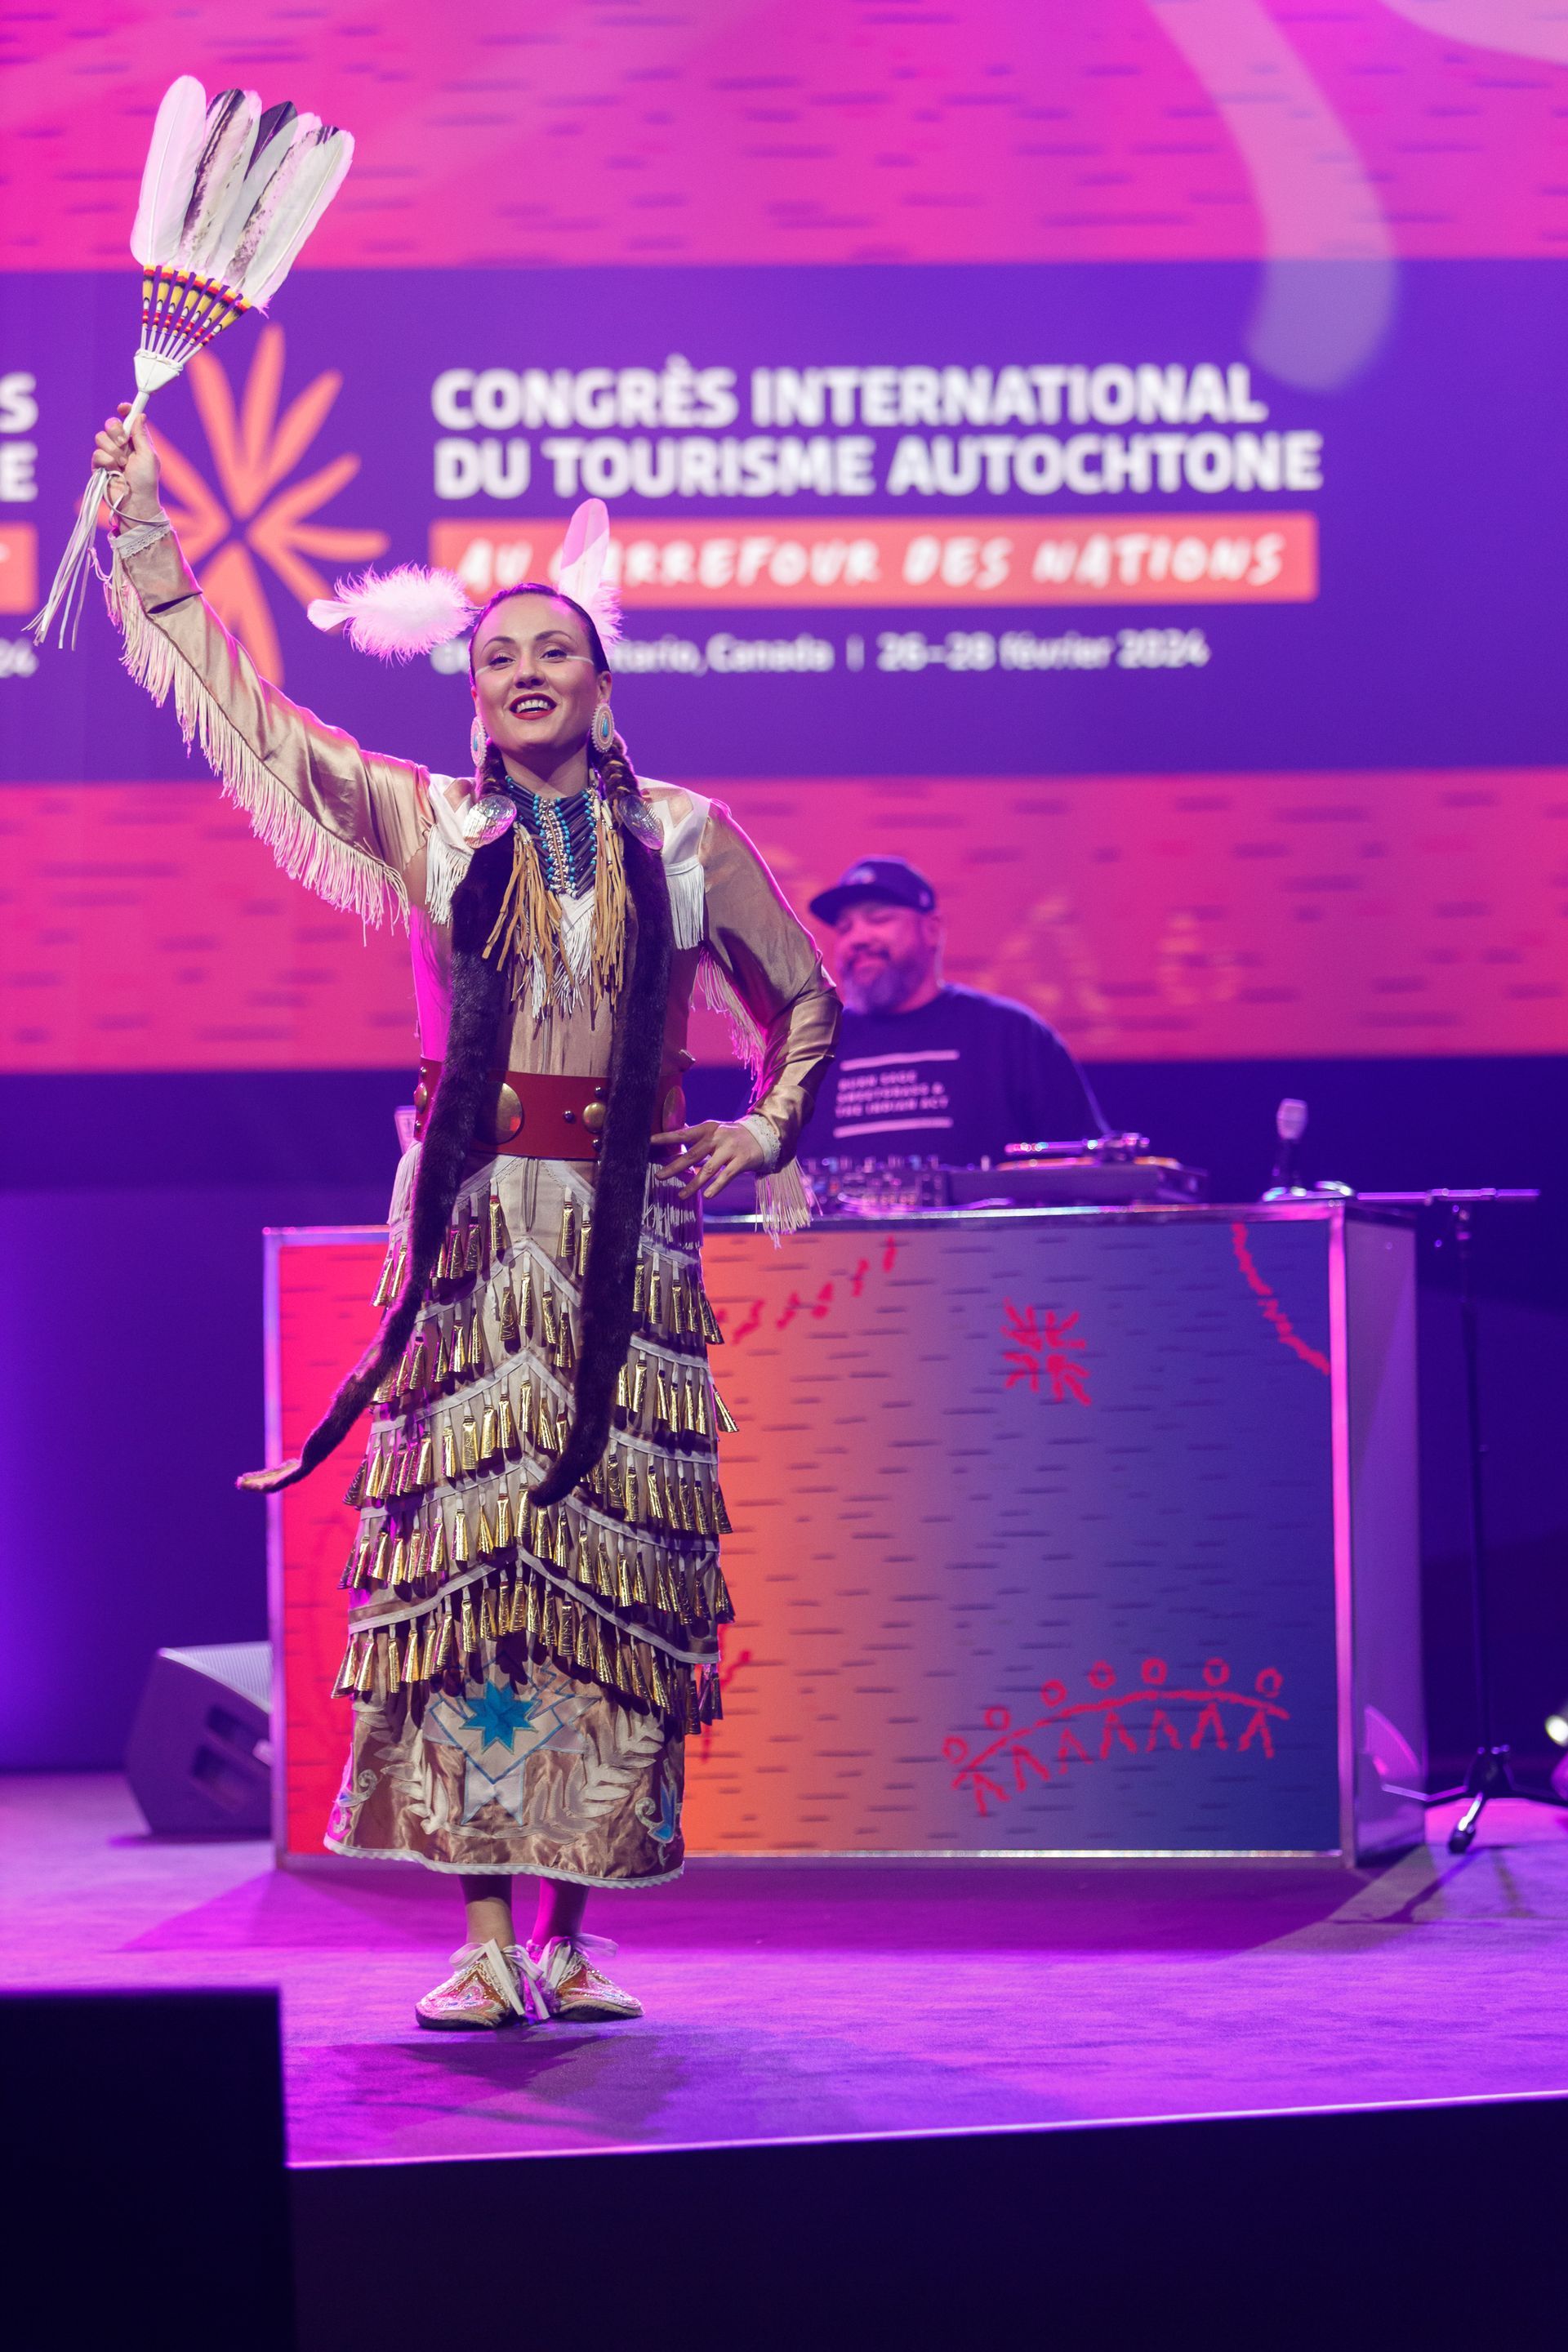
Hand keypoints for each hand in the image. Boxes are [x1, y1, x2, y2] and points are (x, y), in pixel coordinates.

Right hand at [92, 403, 160, 520]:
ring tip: (122, 464)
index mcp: (135, 441)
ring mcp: (109, 455)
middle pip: (110, 424)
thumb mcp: (148, 455)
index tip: (123, 408)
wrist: (134, 501)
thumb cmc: (146, 481)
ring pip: (101, 437)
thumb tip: (140, 415)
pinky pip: (97, 453)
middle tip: (123, 443)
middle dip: (116, 431)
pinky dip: (106, 461)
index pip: (127, 420)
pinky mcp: (99, 465)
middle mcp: (121, 446)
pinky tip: (114, 471)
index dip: (125, 412)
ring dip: (113, 450)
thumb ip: (141, 435)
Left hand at [652, 1119, 765, 1200]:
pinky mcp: (742, 1161)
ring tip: (681, 1196)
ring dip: (694, 1184)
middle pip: (693, 1154)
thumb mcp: (714, 1129)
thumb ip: (695, 1133)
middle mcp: (718, 1137)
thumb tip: (674, 1132)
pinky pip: (727, 1176)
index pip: (684, 1133)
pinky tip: (707, 1196)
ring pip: (709, 1169)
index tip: (649, 1142)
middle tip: (659, 1176)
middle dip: (675, 1166)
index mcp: (708, 1128)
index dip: (667, 1138)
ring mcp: (730, 1149)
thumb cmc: (732, 1135)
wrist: (764, 1135)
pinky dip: (716, 1186)